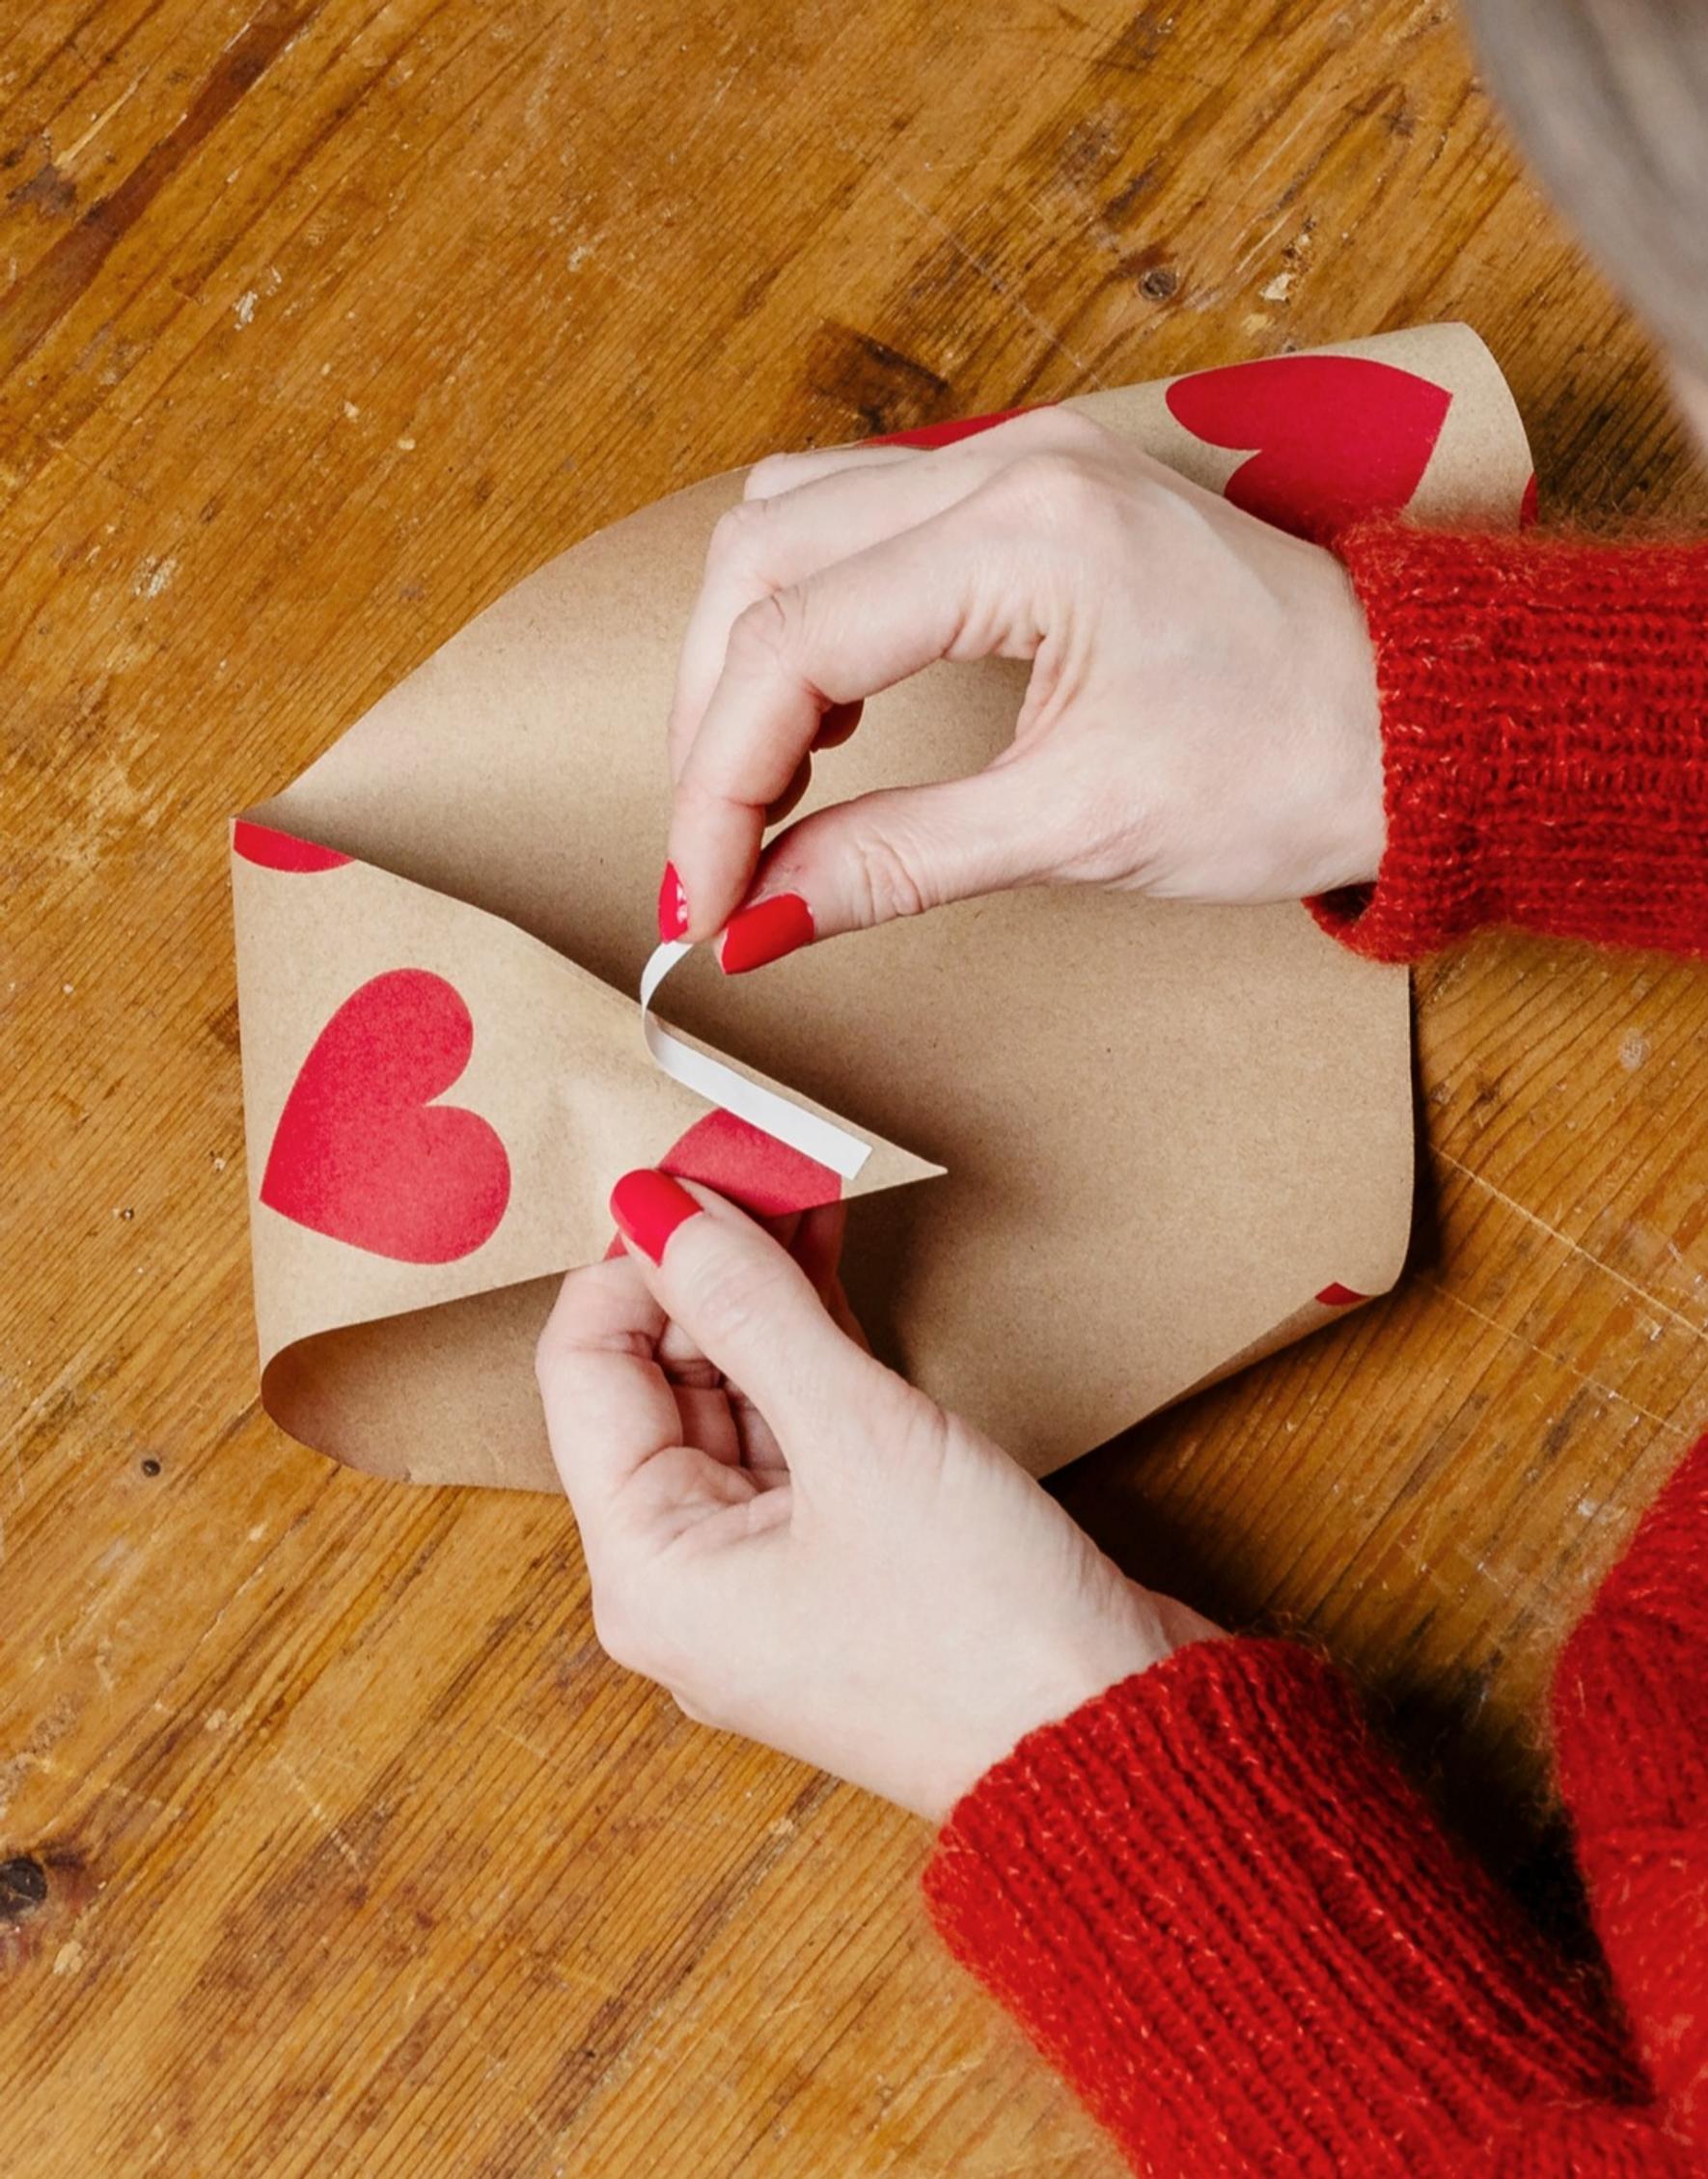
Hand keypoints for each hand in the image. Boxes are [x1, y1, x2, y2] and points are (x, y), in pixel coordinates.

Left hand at [536, 1171, 1218, 1819]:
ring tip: (794, 1184)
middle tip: (753, 1159)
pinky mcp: (846, 1556)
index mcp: (649, 1573)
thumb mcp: (858, 1439)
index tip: (691, 1167)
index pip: (585, 1371)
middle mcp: (689, 1578)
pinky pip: (799, 1432)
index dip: (632, 1260)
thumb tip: (657, 1205)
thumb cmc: (985, 1631)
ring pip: (732, 1399)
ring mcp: (769, 1571)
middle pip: (655, 1382)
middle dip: (701, 1270)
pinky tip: (825, 1259)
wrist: (1122, 1754)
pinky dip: (811, 1350)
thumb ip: (752, 1309)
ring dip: (760, 1298)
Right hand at [662, 408, 1383, 966]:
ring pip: (791, 520)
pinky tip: (823, 712)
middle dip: (711, 719)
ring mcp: (1019, 460)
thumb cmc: (1289, 767)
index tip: (700, 899)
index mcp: (1028, 536)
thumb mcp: (1080, 830)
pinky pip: (858, 519)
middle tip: (714, 854)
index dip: (718, 785)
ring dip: (745, 652)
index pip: (792, 646)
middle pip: (760, 557)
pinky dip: (807, 615)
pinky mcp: (1030, 489)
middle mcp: (1009, 465)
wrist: (1415, 720)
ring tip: (755, 785)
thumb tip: (756, 923)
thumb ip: (894, 864)